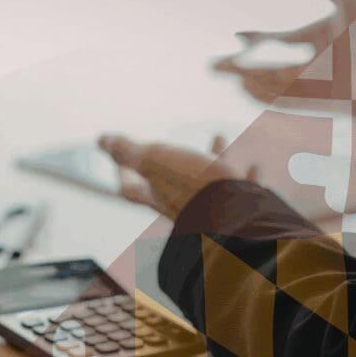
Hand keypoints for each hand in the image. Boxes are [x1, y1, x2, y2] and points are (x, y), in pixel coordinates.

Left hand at [97, 134, 253, 219]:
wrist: (242, 220)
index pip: (132, 189)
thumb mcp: (156, 161)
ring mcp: (215, 209)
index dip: (123, 175)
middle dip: (173, 163)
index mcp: (160, 196)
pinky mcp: (243, 211)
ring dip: (214, 157)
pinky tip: (255, 164)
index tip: (120, 165)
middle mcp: (185, 205)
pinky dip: (248, 176)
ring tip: (219, 136)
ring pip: (211, 180)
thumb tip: (100, 139)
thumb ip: (129, 152)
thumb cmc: (196, 187)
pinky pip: (244, 190)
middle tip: (170, 149)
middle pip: (173, 184)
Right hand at [213, 0, 355, 102]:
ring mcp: (310, 84)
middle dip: (237, 65)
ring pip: (268, 83)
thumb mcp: (353, 5)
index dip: (256, 40)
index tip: (236, 35)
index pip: (278, 41)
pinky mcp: (314, 101)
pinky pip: (280, 101)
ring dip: (244, 78)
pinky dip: (260, 94)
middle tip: (210, 65)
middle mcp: (309, 64)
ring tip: (221, 70)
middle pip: (265, 66)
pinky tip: (243, 84)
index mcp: (315, 40)